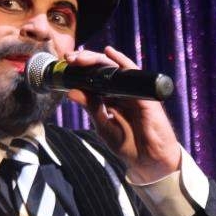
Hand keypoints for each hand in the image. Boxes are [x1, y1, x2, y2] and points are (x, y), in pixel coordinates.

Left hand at [65, 46, 181, 182]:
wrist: (149, 161)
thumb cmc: (129, 145)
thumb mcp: (104, 126)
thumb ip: (91, 108)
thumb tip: (71, 92)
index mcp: (111, 99)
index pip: (95, 79)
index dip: (81, 71)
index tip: (66, 65)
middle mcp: (122, 92)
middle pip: (103, 70)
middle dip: (86, 61)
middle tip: (70, 58)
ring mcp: (134, 92)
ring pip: (115, 68)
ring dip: (98, 60)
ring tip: (82, 57)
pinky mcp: (144, 96)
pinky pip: (133, 74)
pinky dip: (122, 62)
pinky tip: (110, 53)